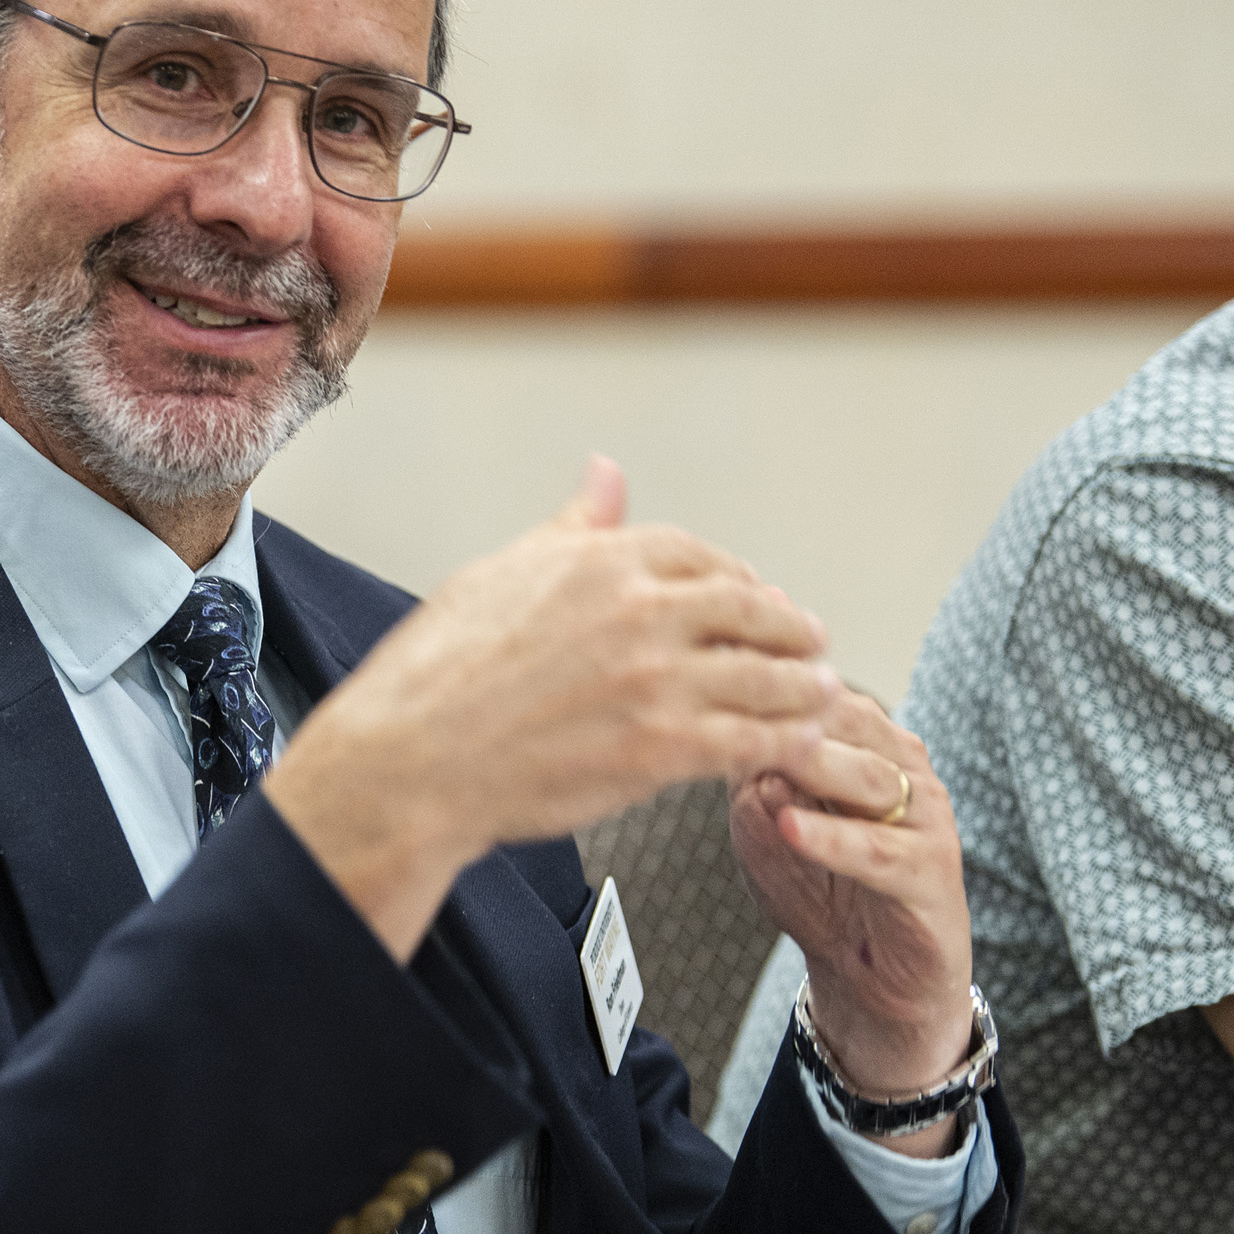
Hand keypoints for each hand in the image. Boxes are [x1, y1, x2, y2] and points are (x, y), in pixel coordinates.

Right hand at [267, 456, 837, 959]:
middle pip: (750, 609)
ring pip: (766, 677)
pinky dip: (786, 743)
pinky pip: (754, 740)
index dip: (737, 576)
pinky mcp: (663, 749)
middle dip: (788, 627)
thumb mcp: (501, 575)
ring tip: (823, 695)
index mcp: (600, 561)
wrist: (409, 762)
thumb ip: (572, 527)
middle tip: (810, 641)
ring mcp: (657, 681)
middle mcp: (639, 611)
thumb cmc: (435, 675)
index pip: (698, 555)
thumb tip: (606, 471)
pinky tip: (797, 747)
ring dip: (804, 687)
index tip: (753, 594)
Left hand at [728, 693, 974, 1157]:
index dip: (768, 682)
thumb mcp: (765, 825)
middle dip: (794, 711)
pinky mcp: (931, 873)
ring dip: (819, 764)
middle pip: (847, 725)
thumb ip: (748, 779)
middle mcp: (903, 767)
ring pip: (869, 778)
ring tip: (772, 755)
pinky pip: (879, 850)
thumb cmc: (819, 887)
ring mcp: (924, 818)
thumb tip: (722, 732)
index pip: (817, 696)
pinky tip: (793, 827)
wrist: (874, 977)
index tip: (715, 666)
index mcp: (867, 741)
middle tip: (742, 697)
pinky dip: (835, 838)